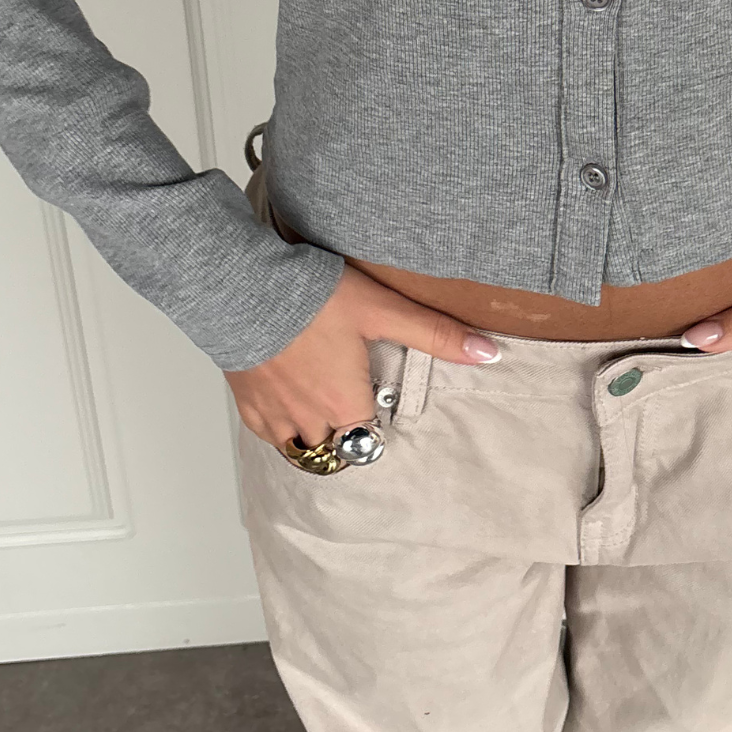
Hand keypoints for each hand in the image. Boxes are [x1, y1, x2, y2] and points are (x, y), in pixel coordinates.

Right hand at [224, 262, 500, 449]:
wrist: (243, 287)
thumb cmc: (312, 299)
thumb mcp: (383, 310)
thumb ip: (435, 335)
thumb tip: (488, 354)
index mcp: (345, 404)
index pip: (370, 440)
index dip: (376, 420)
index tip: (376, 398)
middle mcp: (309, 419)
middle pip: (336, 444)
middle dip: (346, 426)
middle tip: (349, 390)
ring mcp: (274, 415)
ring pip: (300, 444)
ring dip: (313, 426)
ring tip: (320, 392)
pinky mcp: (246, 403)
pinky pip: (268, 432)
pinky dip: (279, 421)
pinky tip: (288, 392)